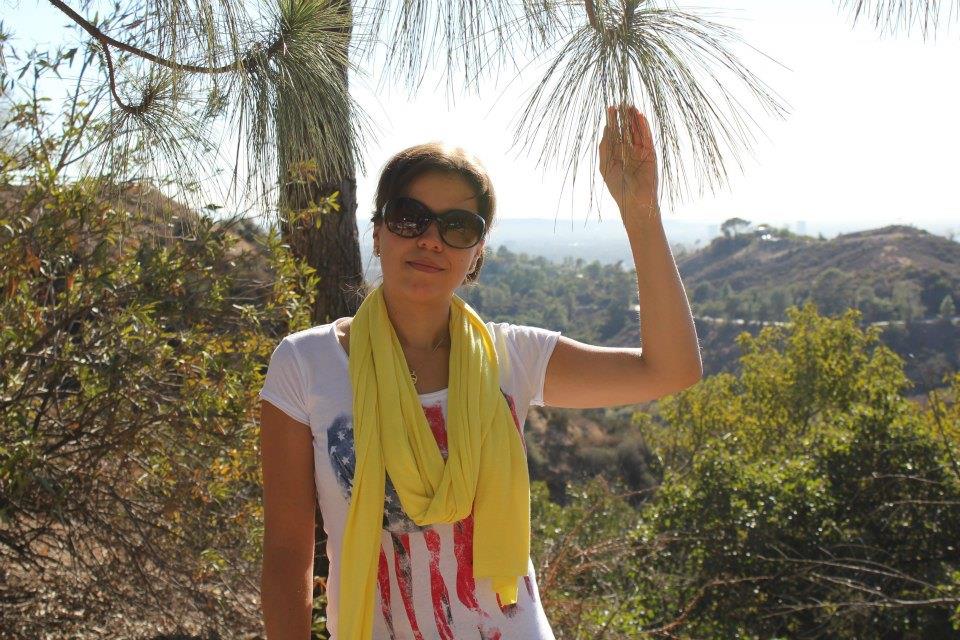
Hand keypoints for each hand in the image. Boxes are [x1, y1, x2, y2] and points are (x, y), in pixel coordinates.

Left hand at [599, 104, 658, 220]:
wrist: (635, 201)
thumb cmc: (617, 186)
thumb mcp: (606, 165)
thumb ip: (605, 147)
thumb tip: (606, 128)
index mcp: (616, 154)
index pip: (615, 133)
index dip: (613, 121)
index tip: (610, 108)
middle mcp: (628, 151)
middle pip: (626, 129)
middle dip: (624, 117)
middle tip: (621, 102)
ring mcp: (640, 152)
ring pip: (636, 131)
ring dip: (634, 119)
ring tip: (630, 105)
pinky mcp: (650, 153)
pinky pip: (646, 137)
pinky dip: (644, 126)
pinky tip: (640, 116)